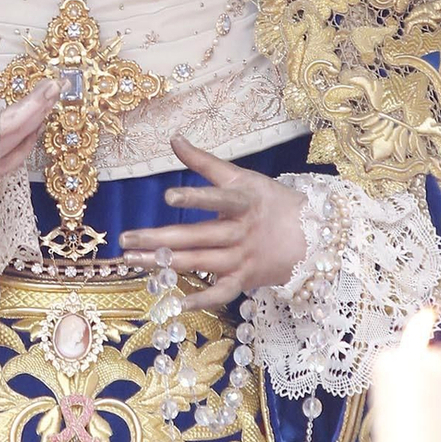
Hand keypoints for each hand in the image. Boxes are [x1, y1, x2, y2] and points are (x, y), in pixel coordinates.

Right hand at [0, 40, 57, 180]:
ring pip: (14, 157)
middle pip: (18, 138)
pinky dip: (19, 151)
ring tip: (46, 108)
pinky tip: (25, 138)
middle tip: (57, 88)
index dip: (32, 106)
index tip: (50, 87)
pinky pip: (4, 169)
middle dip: (40, 112)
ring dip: (33, 132)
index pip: (7, 124)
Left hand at [118, 135, 306, 309]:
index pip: (218, 199)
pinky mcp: (245, 279)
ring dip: (165, 263)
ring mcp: (242, 258)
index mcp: (242, 202)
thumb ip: (205, 162)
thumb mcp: (242, 177)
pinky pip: (221, 293)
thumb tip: (174, 138)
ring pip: (199, 263)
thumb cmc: (271, 202)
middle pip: (196, 237)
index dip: (195, 197)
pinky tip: (175, 303)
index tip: (168, 196)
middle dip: (158, 239)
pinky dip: (201, 300)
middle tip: (126, 239)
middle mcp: (240, 232)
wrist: (314, 237)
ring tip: (132, 260)